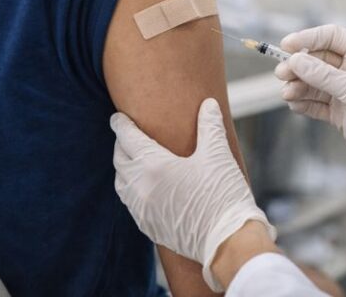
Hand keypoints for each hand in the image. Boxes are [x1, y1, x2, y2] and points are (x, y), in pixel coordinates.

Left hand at [111, 98, 276, 291]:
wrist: (227, 240)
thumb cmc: (222, 194)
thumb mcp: (218, 154)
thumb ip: (210, 126)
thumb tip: (208, 104)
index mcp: (153, 165)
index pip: (127, 138)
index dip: (121, 125)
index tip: (118, 117)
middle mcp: (140, 187)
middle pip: (120, 160)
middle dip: (122, 145)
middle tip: (128, 136)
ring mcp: (142, 209)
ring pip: (121, 183)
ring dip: (124, 168)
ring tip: (133, 160)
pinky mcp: (148, 226)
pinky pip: (130, 203)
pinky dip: (131, 189)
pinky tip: (144, 187)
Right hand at [275, 25, 345, 212]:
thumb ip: (323, 75)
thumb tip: (295, 60)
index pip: (333, 37)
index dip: (308, 38)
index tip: (286, 45)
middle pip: (319, 60)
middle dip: (299, 66)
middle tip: (282, 74)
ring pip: (315, 83)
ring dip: (299, 86)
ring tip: (288, 94)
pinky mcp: (341, 112)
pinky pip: (317, 103)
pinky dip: (305, 103)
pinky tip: (295, 105)